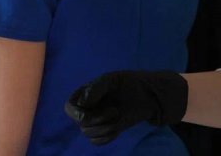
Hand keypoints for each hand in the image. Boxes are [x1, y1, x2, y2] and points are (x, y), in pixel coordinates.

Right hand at [65, 70, 187, 145]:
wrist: (149, 95)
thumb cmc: (131, 82)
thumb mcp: (114, 79)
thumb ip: (97, 87)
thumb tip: (82, 102)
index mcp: (87, 94)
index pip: (70, 106)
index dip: (74, 113)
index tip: (85, 115)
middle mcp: (89, 108)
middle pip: (79, 122)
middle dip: (95, 120)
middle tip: (114, 111)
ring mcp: (98, 120)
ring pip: (88, 133)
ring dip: (102, 129)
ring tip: (118, 118)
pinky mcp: (107, 130)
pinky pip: (97, 141)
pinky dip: (105, 137)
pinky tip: (117, 129)